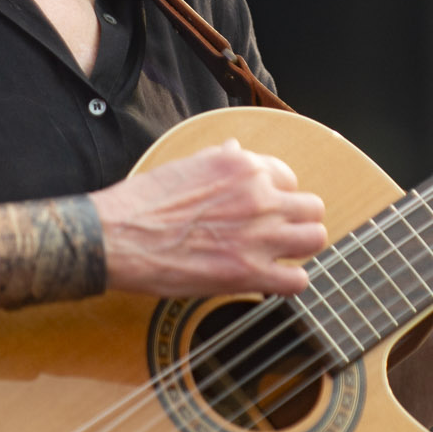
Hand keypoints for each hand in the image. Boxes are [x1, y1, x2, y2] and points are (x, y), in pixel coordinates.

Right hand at [90, 140, 327, 296]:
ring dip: (299, 248)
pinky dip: (288, 282)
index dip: (278, 196)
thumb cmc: (144, 202)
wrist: (118, 236)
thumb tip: (237, 149)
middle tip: (278, 233)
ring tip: (279, 256)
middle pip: (311, 207)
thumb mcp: (185, 164)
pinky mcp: (249, 272)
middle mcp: (258, 195)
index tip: (266, 209)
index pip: (288, 177)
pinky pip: (298, 280)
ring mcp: (258, 234)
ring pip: (314, 238)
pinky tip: (269, 280)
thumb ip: (219, 159)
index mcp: (242, 165)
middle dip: (297, 220)